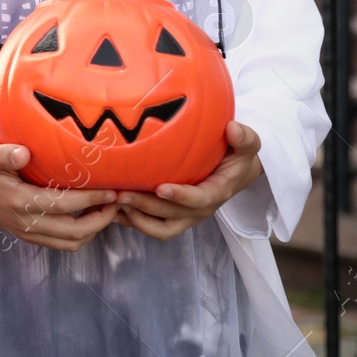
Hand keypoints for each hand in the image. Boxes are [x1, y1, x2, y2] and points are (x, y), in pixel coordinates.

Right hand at [0, 142, 119, 251]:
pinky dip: (80, 234)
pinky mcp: (28, 236)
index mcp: (19, 202)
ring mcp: (27, 233)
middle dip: (101, 219)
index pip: (64, 206)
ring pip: (70, 243)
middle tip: (117, 202)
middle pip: (74, 232)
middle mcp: (25, 223)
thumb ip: (5, 154)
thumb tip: (23, 154)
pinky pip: (61, 244)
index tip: (111, 190)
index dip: (91, 200)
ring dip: (93, 229)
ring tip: (107, 210)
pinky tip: (87, 217)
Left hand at [113, 121, 263, 240]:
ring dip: (135, 218)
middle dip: (146, 207)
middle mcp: (199, 209)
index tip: (161, 187)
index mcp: (217, 192)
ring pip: (160, 227)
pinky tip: (110, 208)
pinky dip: (130, 220)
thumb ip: (244, 138)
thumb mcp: (246, 145)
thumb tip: (233, 129)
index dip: (181, 196)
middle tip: (121, 193)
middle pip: (172, 216)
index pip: (200, 200)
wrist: (233, 171)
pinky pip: (151, 226)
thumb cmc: (236, 155)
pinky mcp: (172, 216)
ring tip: (112, 202)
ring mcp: (185, 215)